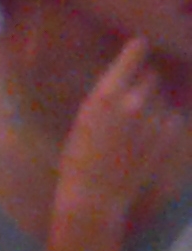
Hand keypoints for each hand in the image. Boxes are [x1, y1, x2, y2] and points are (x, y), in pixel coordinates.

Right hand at [59, 35, 186, 245]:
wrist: (92, 200)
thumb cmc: (77, 163)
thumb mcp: (84, 121)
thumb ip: (106, 97)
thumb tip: (123, 80)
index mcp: (107, 93)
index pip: (137, 50)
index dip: (138, 51)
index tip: (137, 54)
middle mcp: (134, 100)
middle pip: (153, 75)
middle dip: (145, 84)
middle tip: (135, 101)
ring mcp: (153, 118)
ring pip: (163, 98)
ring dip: (155, 107)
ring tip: (140, 128)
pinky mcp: (167, 137)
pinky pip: (173, 118)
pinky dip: (165, 125)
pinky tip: (150, 140)